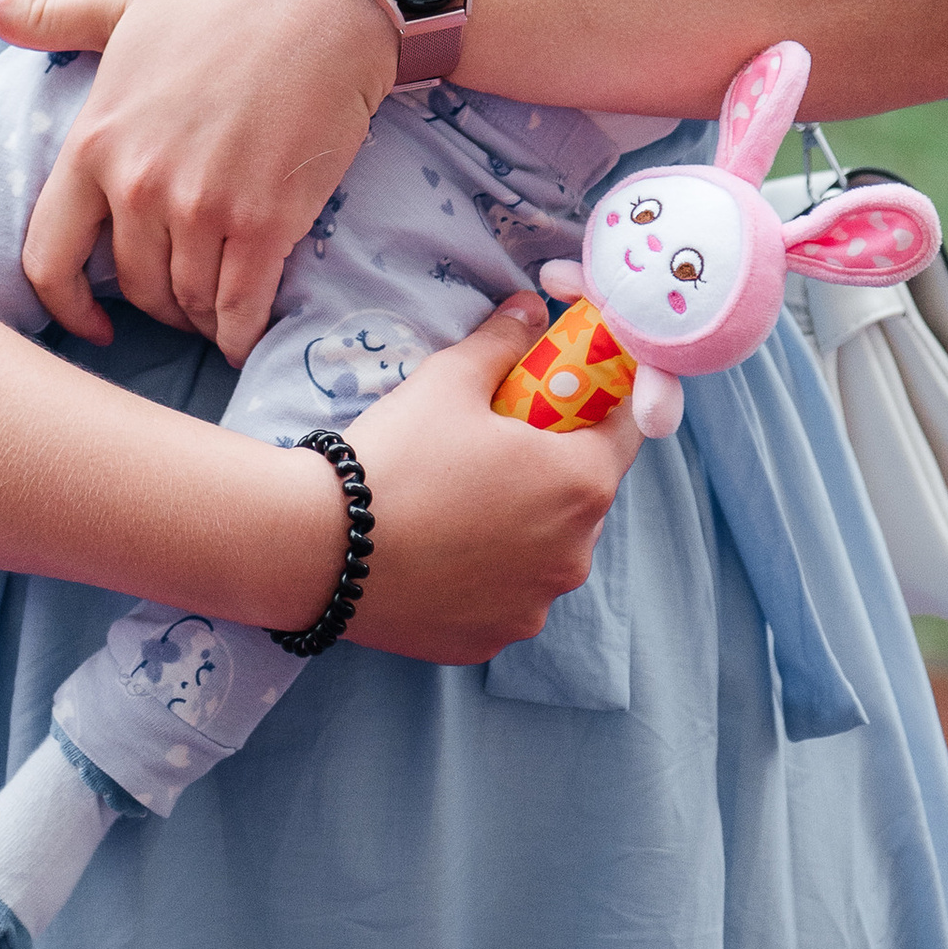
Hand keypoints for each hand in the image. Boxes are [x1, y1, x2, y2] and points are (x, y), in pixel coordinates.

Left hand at [0, 0, 395, 358]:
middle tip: (181, 292)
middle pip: (132, 288)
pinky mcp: (266, 222)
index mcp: (96, 140)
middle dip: (154, 302)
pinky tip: (246, 328)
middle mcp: (139, 183)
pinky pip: (240, 309)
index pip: (49, 258)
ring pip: (186, 302)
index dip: (64, 305)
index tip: (91, 321)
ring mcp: (203, 207)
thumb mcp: (121, 3)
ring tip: (218, 304)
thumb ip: (41, 16)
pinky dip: (240, 331)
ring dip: (201, 315)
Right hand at [337, 301, 640, 662]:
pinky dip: (486, 574)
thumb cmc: (396, 456)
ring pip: (547, 551)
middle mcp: (574, 554)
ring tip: (458, 501)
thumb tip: (530, 309)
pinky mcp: (492, 639)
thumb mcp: (449, 379)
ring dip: (523, 525)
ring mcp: (534, 604)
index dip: (599, 406)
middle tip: (494, 446)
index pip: (624, 432)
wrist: (322, 547)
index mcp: (580, 483)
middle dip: (553, 468)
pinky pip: (506, 596)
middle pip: (584, 496)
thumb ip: (502, 341)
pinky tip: (438, 549)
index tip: (562, 396)